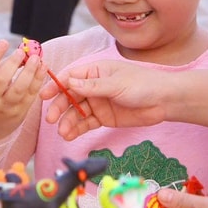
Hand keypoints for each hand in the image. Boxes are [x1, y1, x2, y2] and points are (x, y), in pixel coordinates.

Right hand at [0, 40, 46, 139]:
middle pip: (0, 80)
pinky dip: (38, 80)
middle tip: (22, 52)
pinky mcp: (20, 113)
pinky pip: (31, 95)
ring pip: (18, 90)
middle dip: (12, 64)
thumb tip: (22, 51)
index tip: (4, 41)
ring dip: (29, 72)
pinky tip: (43, 68)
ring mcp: (5, 108)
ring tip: (36, 59)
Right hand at [41, 60, 170, 139]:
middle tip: (51, 119)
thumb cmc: (142, 84)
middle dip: (59, 107)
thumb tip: (70, 83)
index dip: (56, 85)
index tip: (44, 96)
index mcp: (95, 71)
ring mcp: (98, 102)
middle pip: (70, 96)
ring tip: (63, 132)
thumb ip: (93, 87)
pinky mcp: (104, 117)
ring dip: (67, 121)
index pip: (70, 77)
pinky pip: (86, 123)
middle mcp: (93, 86)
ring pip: (76, 112)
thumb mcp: (116, 84)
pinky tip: (69, 135)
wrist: (164, 101)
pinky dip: (77, 129)